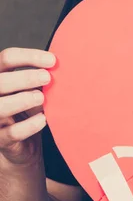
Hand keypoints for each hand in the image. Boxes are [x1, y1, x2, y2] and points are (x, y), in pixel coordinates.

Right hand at [0, 47, 55, 165]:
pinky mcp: (0, 139)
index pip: (7, 58)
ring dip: (22, 100)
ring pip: (0, 107)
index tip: (51, 60)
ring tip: (41, 98)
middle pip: (0, 81)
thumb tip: (58, 67)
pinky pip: (11, 133)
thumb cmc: (28, 108)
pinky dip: (28, 126)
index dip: (28, 56)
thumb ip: (39, 78)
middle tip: (47, 78)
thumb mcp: (32, 88)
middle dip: (25, 78)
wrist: (23, 143)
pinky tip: (42, 119)